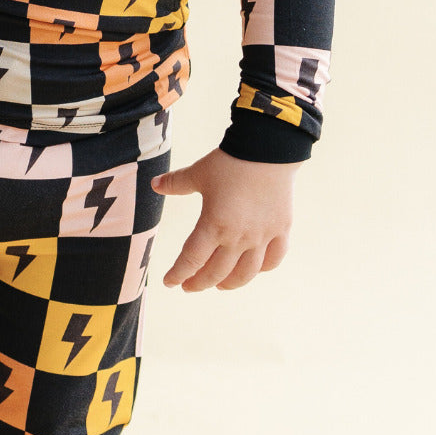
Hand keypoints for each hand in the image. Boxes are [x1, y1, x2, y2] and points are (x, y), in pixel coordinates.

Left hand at [152, 147, 297, 290]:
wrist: (268, 148)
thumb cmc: (229, 161)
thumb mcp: (198, 172)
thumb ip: (175, 182)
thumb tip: (154, 184)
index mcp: (214, 225)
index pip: (191, 260)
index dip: (178, 273)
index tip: (169, 282)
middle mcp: (238, 238)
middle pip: (216, 272)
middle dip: (200, 282)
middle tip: (190, 286)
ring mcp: (262, 236)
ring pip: (246, 273)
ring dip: (230, 283)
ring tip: (220, 285)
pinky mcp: (281, 230)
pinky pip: (273, 259)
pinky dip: (262, 268)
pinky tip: (254, 269)